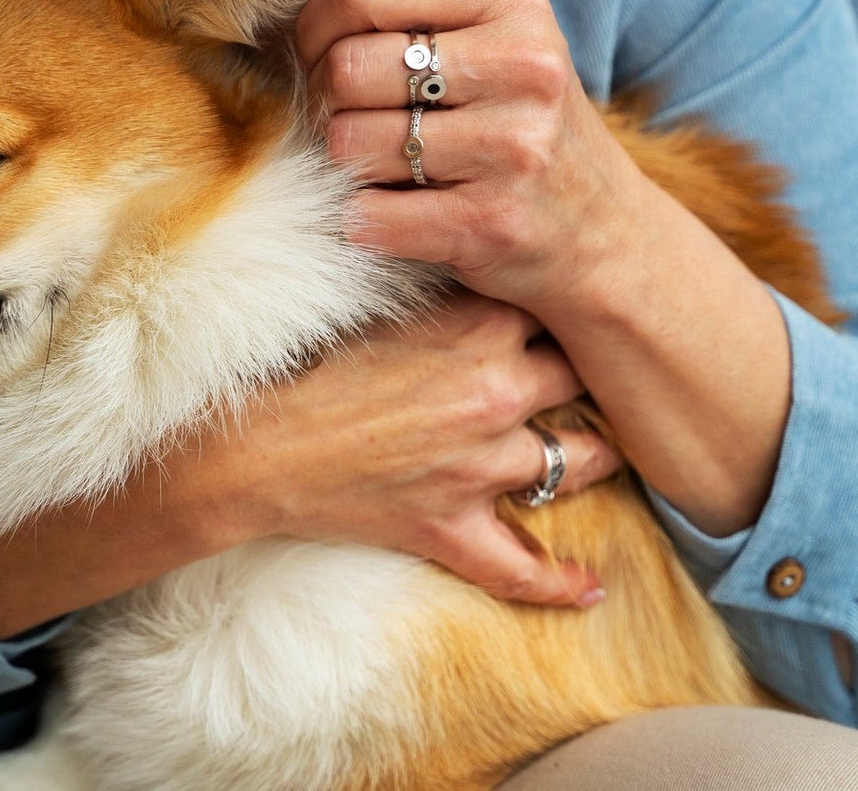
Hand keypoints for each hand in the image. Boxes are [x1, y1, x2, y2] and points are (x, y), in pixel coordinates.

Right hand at [226, 293, 619, 606]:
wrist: (255, 444)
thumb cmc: (309, 368)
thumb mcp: (387, 311)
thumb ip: (450, 298)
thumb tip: (487, 271)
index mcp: (479, 330)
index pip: (559, 312)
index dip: (568, 312)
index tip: (576, 312)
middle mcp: (496, 395)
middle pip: (582, 379)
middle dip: (591, 377)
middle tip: (599, 376)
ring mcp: (481, 467)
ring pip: (577, 463)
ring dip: (594, 457)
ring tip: (602, 451)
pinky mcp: (454, 528)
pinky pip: (522, 568)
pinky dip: (560, 582)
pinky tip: (591, 586)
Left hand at [296, 0, 635, 314]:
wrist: (605, 236)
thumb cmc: (519, 126)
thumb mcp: (493, 39)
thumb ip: (410, 9)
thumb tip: (284, 12)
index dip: (317, 24)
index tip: (324, 56)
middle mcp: (522, 64)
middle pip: (345, 68)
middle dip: (329, 105)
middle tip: (357, 124)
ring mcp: (513, 145)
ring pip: (349, 145)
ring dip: (350, 168)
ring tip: (391, 170)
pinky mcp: (493, 220)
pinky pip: (369, 216)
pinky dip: (365, 223)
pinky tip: (398, 216)